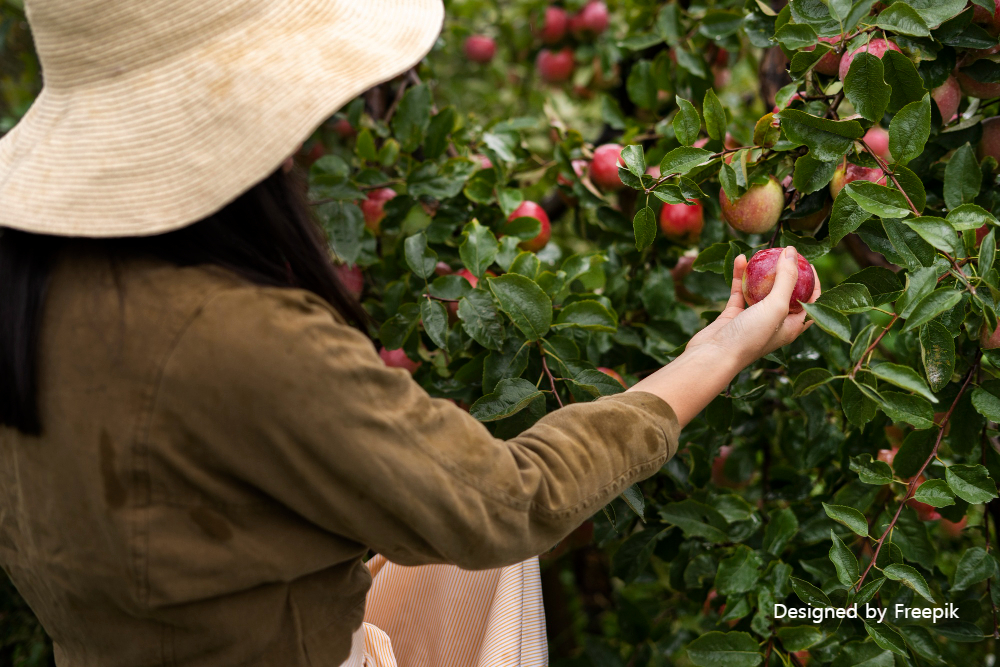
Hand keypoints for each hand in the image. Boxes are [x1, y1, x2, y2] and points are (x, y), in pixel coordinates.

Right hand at [686, 246, 820, 369]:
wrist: (713, 356)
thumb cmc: (751, 336)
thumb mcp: (776, 306)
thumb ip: (786, 279)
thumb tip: (792, 252)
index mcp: (792, 326)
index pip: (810, 302)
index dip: (813, 282)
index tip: (807, 262)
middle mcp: (775, 323)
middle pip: (786, 294)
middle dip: (787, 274)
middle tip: (785, 254)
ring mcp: (754, 319)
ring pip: (761, 291)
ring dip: (762, 273)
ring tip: (763, 253)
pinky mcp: (734, 315)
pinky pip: (740, 291)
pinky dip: (740, 276)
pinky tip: (741, 259)